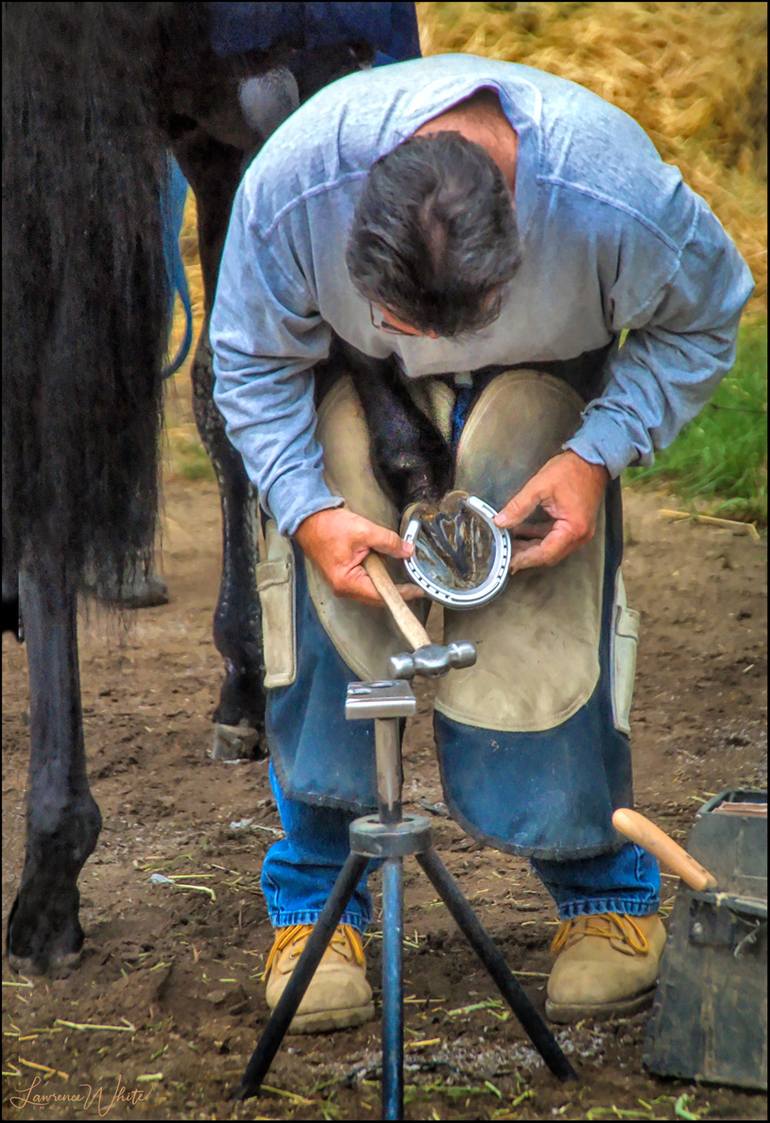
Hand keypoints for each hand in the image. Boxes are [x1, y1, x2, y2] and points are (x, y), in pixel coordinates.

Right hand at [294, 507, 422, 605]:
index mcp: (347, 582)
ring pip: (370, 590)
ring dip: (386, 583)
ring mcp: (341, 584)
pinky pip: (363, 583)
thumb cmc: (329, 526)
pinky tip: (387, 570)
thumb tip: (406, 551)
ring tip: (405, 579)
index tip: (418, 591)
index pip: (380, 594)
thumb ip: (388, 542)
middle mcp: (343, 588)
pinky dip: (376, 578)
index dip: (401, 593)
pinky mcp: (342, 576)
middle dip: (395, 590)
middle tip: (416, 585)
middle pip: (376, 596)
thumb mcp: (364, 531)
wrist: (308, 519)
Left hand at [493, 451, 608, 572]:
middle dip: (527, 555)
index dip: (526, 558)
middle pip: (550, 555)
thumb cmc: (570, 470)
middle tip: (506, 554)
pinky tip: (522, 532)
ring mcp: (580, 532)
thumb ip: (519, 506)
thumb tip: (500, 522)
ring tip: (509, 543)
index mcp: (573, 529)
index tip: (509, 562)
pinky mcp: (576, 526)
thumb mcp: (539, 486)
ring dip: (531, 546)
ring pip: (552, 548)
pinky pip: (555, 538)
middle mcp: (580, 536)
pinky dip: (539, 537)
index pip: (546, 553)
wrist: (593, 459)